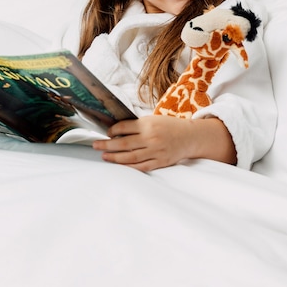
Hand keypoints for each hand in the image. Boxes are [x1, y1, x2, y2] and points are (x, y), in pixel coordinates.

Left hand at [92, 115, 235, 171]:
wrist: (190, 137)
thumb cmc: (170, 126)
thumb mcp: (154, 120)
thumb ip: (138, 125)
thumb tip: (117, 130)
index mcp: (148, 124)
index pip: (124, 127)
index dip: (112, 130)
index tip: (106, 133)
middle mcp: (151, 138)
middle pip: (123, 143)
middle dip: (107, 145)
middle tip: (95, 145)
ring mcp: (155, 151)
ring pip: (130, 157)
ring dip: (114, 157)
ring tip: (104, 156)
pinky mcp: (160, 162)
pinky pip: (141, 166)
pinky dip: (129, 167)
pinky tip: (120, 166)